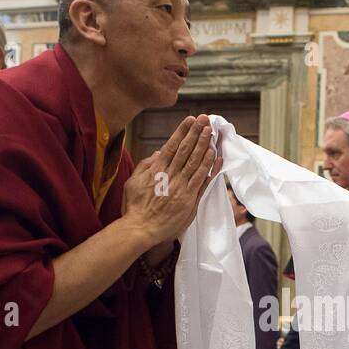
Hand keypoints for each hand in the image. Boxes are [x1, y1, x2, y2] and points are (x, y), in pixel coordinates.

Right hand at [121, 114, 214, 247]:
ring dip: (204, 145)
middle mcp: (170, 176)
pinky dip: (210, 167)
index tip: (190, 120)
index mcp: (156, 170)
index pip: (171, 146)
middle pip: (186, 150)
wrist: (140, 229)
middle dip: (195, 133)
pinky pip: (202, 180)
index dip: (182, 132)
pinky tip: (215, 155)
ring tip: (211, 131)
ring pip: (195, 162)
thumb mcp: (133, 182)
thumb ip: (145, 166)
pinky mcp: (189, 200)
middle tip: (204, 119)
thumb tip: (158, 153)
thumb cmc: (134, 208)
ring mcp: (181, 188)